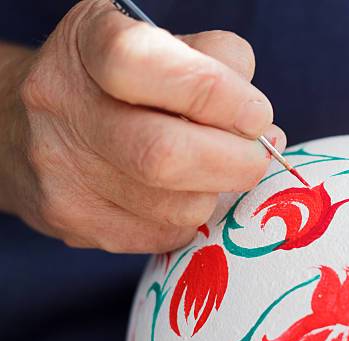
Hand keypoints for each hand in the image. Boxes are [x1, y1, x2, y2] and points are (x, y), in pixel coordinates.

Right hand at [0, 0, 285, 252]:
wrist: (33, 128)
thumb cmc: (121, 82)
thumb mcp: (164, 44)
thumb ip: (218, 64)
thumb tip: (261, 127)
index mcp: (87, 44)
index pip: (144, 64)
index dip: (215, 94)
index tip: (256, 115)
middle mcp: (62, 107)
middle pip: (164, 155)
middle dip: (236, 163)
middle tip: (257, 156)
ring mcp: (62, 173)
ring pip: (176, 208)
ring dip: (217, 192)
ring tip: (215, 169)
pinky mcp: (73, 222)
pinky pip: (165, 235)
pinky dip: (193, 217)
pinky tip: (182, 192)